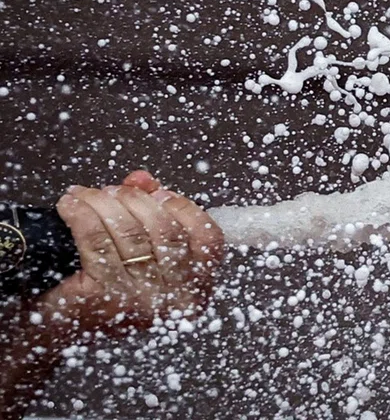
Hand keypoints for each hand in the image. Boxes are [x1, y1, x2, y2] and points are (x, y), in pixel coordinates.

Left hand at [37, 171, 223, 335]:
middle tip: (113, 191)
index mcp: (195, 290)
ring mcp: (141, 300)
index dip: (183, 208)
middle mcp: (174, 300)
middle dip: (137, 200)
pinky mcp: (104, 297)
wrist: (61, 329)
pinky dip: (82, 214)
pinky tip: (71, 205)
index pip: (208, 239)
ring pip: (130, 231)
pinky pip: (97, 239)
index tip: (159, 193)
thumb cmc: (105, 290)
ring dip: (104, 203)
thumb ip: (151, 212)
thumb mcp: (142, 253)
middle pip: (167, 230)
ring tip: (87, 195)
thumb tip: (143, 181)